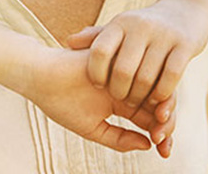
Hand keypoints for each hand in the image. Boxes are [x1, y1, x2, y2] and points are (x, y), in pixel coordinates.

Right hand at [23, 47, 175, 154]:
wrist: (41, 76)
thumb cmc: (61, 103)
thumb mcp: (93, 128)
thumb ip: (119, 138)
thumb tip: (148, 145)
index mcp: (120, 102)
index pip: (147, 117)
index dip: (160, 133)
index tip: (165, 151)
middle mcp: (126, 85)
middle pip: (155, 102)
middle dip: (165, 122)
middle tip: (166, 140)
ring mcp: (122, 70)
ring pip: (152, 86)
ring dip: (161, 106)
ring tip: (162, 124)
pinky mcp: (119, 57)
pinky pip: (141, 69)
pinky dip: (150, 87)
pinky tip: (154, 104)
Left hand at [67, 0, 207, 108]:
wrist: (185, 10)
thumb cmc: (144, 26)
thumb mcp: (119, 27)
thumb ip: (95, 37)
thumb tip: (68, 42)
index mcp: (120, 23)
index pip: (100, 50)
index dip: (96, 72)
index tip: (98, 85)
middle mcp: (140, 27)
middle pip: (123, 70)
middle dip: (120, 92)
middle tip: (121, 101)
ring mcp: (163, 36)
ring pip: (147, 77)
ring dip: (141, 97)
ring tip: (138, 103)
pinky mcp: (184, 46)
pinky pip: (171, 77)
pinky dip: (162, 94)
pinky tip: (158, 100)